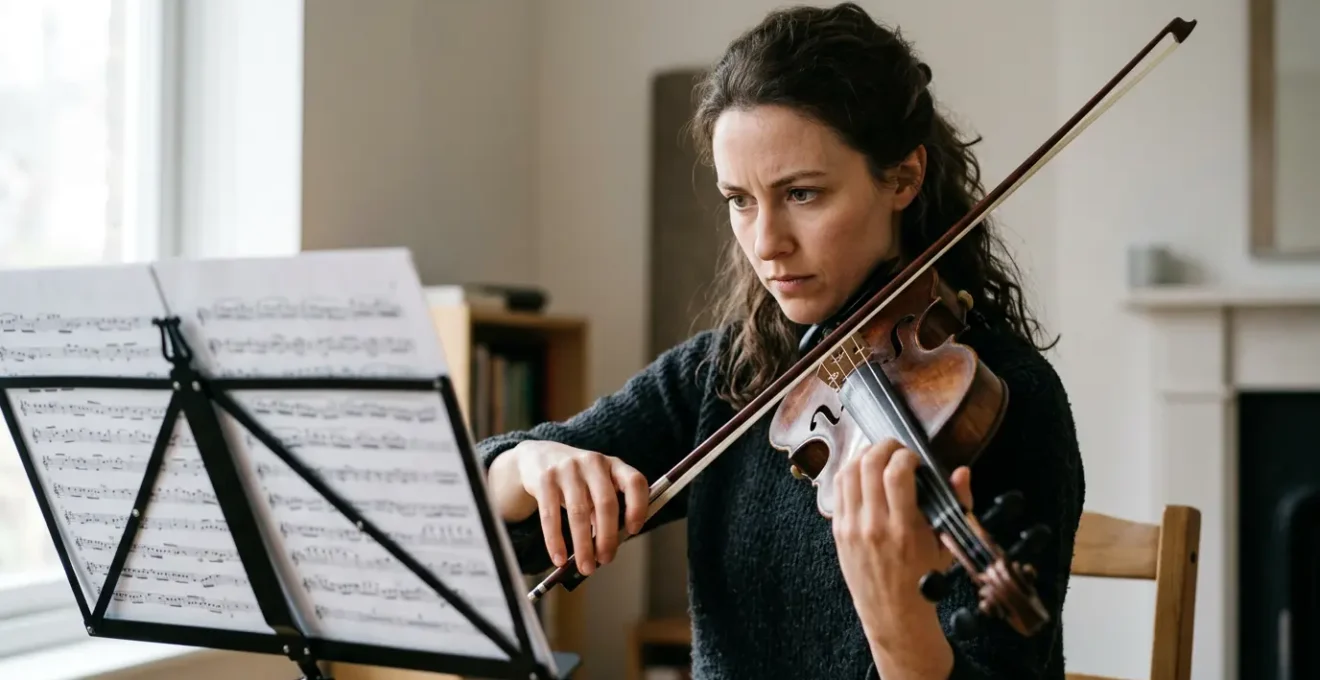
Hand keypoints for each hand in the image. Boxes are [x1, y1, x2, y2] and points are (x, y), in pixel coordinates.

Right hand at [489, 441, 648, 573]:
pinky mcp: (545, 479)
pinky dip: (555, 541)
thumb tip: (608, 547)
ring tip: (585, 567)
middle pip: (606, 503)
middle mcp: (593, 463)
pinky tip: (559, 559)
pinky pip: (551, 515)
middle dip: (608, 537)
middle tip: (606, 559)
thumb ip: (606, 510)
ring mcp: (568, 469)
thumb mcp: (597, 486)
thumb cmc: (577, 480)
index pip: (635, 482)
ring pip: (579, 513)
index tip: (633, 531)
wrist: (539, 457)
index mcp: (614, 465)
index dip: (638, 507)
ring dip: (583, 545)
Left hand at [831, 438, 972, 640]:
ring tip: (879, 455)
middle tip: (896, 449)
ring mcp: (852, 528)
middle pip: (868, 465)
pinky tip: (863, 471)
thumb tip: (961, 472)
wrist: (894, 614)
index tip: (915, 457)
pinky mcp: (838, 530)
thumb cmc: (923, 581)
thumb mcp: (947, 545)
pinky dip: (849, 472)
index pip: (896, 474)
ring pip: (847, 472)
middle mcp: (874, 526)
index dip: (906, 455)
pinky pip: (837, 489)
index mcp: (904, 529)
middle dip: (884, 446)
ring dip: (864, 455)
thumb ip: (957, 504)